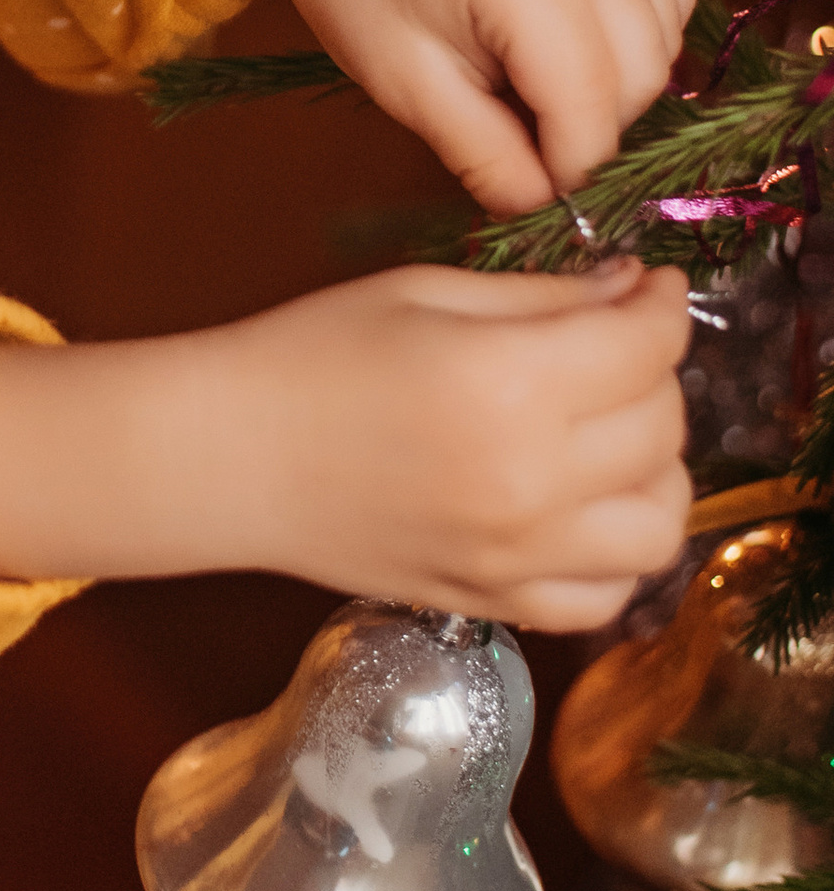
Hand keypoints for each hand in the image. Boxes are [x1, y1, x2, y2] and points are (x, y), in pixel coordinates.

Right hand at [0, 255, 692, 627]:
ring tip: (606, 434)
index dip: (662, 305)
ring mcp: (518, 554)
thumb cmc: (309, 355)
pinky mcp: (499, 601)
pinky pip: (610, 593)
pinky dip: (616, 552)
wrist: (228, 457)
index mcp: (508, 383)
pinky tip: (579, 508)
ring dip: (652, 469)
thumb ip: (544, 298)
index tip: (650, 289)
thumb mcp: (425, 293)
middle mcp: (530, 480)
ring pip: (661, 520)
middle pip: (663, 426)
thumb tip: (634, 296)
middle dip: (652, 373)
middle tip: (608, 347)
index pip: (649, 345)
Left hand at [143, 0, 693, 209]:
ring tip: (528, 78)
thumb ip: (485, 157)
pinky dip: (635, 35)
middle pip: (641, 78)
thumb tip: (549, 210)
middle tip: (518, 132)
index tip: (533, 193)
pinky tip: (568, 41)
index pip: (591, 109)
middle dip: (590, 129)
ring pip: (663, 41)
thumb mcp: (405, 84)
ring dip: (615, 85)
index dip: (568, 171)